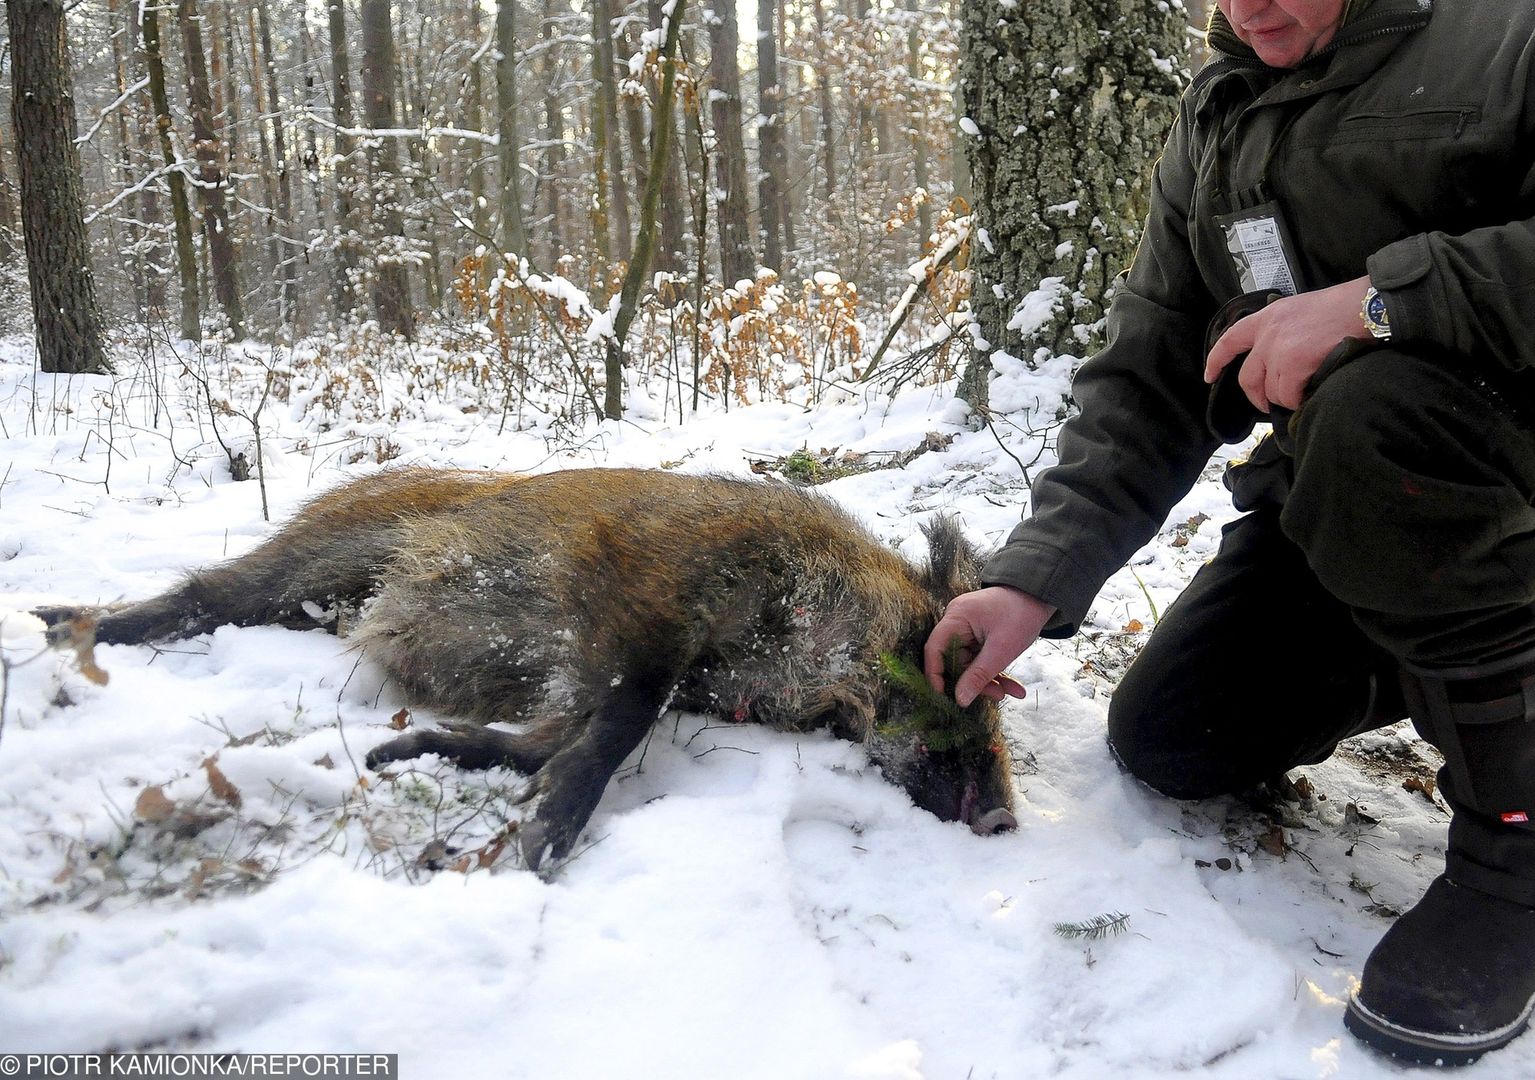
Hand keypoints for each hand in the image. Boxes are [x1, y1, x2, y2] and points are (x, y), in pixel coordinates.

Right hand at [925, 586, 1055, 706]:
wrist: (1041, 595)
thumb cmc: (1021, 614)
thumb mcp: (1001, 649)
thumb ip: (978, 676)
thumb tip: (960, 699)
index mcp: (956, 618)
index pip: (934, 649)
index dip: (935, 675)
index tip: (943, 697)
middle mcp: (957, 622)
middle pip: (955, 660)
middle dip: (975, 682)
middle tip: (995, 695)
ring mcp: (969, 628)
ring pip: (971, 663)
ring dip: (990, 680)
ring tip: (1009, 692)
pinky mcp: (980, 634)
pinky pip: (981, 658)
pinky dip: (995, 671)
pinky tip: (1013, 686)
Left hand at [1204, 275, 1372, 411]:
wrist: (1365, 306)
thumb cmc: (1340, 308)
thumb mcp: (1298, 310)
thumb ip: (1280, 330)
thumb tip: (1275, 359)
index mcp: (1267, 317)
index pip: (1230, 340)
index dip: (1216, 360)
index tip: (1209, 376)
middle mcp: (1267, 333)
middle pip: (1247, 377)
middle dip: (1256, 397)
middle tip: (1267, 404)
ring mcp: (1279, 350)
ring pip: (1271, 391)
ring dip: (1286, 398)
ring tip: (1303, 392)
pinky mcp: (1294, 364)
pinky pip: (1289, 395)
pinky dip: (1299, 400)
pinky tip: (1311, 392)